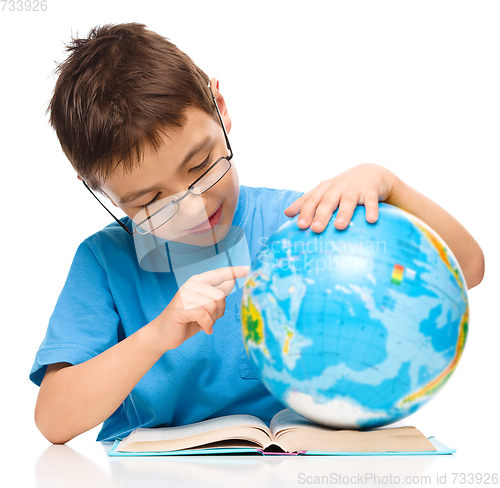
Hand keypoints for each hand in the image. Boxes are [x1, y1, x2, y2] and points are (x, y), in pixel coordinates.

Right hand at [156, 265, 249, 350]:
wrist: (163, 333)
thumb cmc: (186, 320)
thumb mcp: (204, 306)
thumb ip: (216, 295)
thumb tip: (232, 281)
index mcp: (198, 281)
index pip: (219, 273)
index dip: (234, 271)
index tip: (248, 269)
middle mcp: (192, 284)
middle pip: (220, 295)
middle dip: (219, 312)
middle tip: (210, 319)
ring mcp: (185, 295)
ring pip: (213, 306)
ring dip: (212, 320)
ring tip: (204, 323)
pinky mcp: (181, 308)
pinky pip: (204, 316)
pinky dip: (206, 325)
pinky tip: (202, 329)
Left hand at [284, 162, 398, 231]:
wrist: (370, 172)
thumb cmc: (341, 188)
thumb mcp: (324, 192)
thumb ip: (307, 202)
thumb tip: (286, 214)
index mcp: (324, 189)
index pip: (311, 200)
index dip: (305, 211)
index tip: (299, 225)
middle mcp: (337, 188)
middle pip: (327, 202)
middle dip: (321, 215)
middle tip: (315, 229)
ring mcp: (354, 189)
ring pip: (348, 202)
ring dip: (344, 214)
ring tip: (339, 227)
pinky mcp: (370, 192)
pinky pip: (371, 201)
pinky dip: (371, 210)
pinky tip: (371, 220)